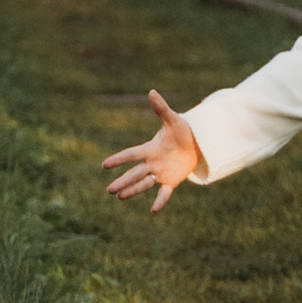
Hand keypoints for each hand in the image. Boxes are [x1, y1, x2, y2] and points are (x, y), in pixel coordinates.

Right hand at [102, 89, 205, 212]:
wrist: (196, 144)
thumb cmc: (182, 131)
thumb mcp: (173, 120)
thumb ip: (161, 108)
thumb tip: (151, 91)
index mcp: (150, 149)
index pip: (131, 155)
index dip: (119, 159)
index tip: (105, 165)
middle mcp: (152, 163)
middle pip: (134, 173)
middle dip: (122, 181)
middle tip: (109, 190)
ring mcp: (160, 173)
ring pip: (144, 183)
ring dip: (133, 190)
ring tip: (120, 197)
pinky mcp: (171, 181)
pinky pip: (164, 193)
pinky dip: (159, 201)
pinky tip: (153, 211)